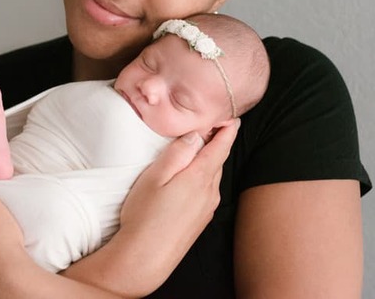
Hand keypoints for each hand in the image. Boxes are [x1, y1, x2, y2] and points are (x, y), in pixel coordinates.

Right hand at [108, 120, 239, 292]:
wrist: (145, 257)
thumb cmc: (144, 215)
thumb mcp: (155, 176)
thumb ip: (177, 153)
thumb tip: (195, 135)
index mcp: (199, 176)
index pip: (221, 146)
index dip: (227, 129)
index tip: (230, 117)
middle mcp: (210, 192)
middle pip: (218, 160)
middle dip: (216, 143)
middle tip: (208, 126)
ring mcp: (207, 208)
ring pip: (212, 176)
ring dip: (207, 161)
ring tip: (195, 150)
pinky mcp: (201, 220)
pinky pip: (207, 191)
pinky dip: (202, 178)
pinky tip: (187, 180)